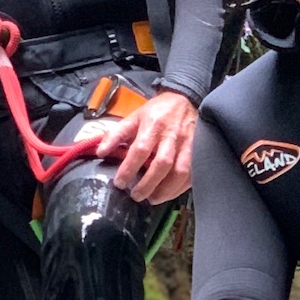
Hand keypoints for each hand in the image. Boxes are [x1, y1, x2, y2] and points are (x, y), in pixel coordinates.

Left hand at [95, 89, 196, 203]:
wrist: (184, 99)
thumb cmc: (156, 111)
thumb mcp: (133, 117)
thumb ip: (116, 134)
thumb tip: (100, 152)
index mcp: (152, 126)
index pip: (140, 150)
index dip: (129, 168)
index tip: (120, 183)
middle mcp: (171, 136)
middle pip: (161, 164)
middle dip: (148, 184)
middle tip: (136, 196)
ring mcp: (187, 144)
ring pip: (179, 171)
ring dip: (166, 189)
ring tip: (153, 199)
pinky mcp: (198, 151)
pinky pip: (193, 173)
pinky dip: (181, 187)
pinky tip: (170, 193)